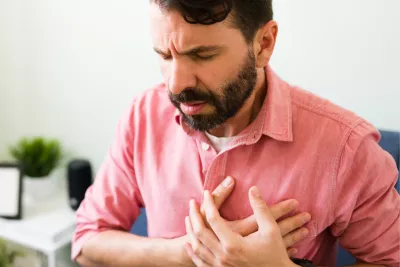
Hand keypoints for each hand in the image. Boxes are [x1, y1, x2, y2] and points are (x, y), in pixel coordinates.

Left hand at [185, 187, 302, 266]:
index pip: (213, 219)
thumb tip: (253, 189)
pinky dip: (192, 251)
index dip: (209, 203)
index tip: (206, 192)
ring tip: (188, 217)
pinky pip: (200, 262)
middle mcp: (223, 256)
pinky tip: (189, 243)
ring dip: (190, 231)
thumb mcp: (271, 229)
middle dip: (194, 215)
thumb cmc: (275, 253)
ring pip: (197, 247)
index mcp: (233, 244)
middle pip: (200, 232)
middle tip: (192, 202)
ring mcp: (220, 266)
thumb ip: (261, 208)